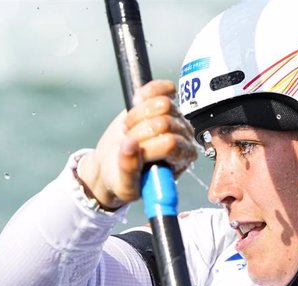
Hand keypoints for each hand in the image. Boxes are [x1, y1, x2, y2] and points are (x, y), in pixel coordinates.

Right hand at [76, 80, 196, 209]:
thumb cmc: (123, 178)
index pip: (170, 144)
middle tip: (128, 143)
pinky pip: (162, 87)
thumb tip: (130, 146)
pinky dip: (144, 94)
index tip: (132, 153)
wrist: (113, 162)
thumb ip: (128, 170)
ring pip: (161, 104)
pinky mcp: (164, 100)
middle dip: (138, 132)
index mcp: (182, 159)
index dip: (146, 146)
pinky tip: (135, 106)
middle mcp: (184, 136)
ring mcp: (175, 117)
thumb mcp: (124, 185)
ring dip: (136, 117)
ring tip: (129, 130)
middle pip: (164, 122)